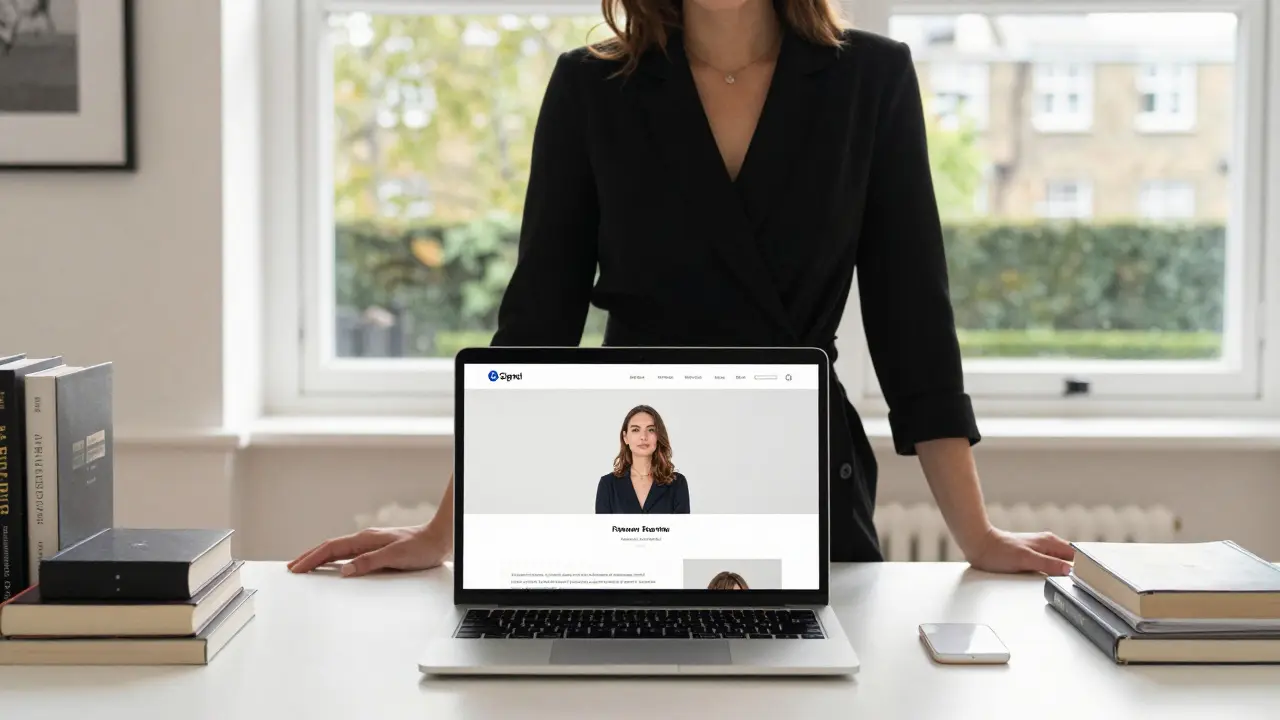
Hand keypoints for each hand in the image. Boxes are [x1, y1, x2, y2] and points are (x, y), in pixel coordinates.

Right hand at [286, 523, 451, 576]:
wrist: (439, 540)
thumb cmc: (421, 547)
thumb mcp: (395, 556)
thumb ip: (369, 563)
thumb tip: (344, 571)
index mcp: (365, 539)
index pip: (331, 549)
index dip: (311, 559)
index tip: (296, 568)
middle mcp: (365, 540)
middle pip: (330, 548)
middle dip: (309, 557)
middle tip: (292, 567)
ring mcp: (370, 544)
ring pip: (338, 551)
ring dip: (320, 558)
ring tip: (306, 566)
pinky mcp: (377, 550)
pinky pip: (349, 555)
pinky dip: (335, 560)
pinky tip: (334, 566)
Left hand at [963, 527, 1073, 575]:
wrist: (980, 546)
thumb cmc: (999, 551)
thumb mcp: (1026, 559)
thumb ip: (1048, 564)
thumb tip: (1068, 570)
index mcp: (1050, 542)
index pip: (1076, 555)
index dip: (1084, 567)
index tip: (1090, 580)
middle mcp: (1047, 545)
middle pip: (1070, 560)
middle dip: (1078, 571)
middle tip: (1084, 586)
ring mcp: (1040, 551)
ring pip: (1060, 563)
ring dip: (1066, 573)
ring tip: (1072, 586)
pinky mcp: (1032, 557)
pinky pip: (1050, 566)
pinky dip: (1054, 573)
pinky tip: (1055, 582)